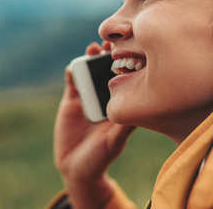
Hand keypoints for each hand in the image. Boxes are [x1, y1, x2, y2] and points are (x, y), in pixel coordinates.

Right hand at [54, 41, 135, 208]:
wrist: (76, 170)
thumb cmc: (100, 159)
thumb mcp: (114, 141)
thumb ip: (124, 126)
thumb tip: (141, 108)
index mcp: (117, 105)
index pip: (123, 80)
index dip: (126, 65)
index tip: (130, 51)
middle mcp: (104, 99)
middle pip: (106, 71)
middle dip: (107, 56)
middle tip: (110, 42)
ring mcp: (87, 98)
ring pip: (89, 73)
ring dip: (90, 59)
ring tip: (93, 49)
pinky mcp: (71, 102)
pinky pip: (71, 83)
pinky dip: (72, 72)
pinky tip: (74, 65)